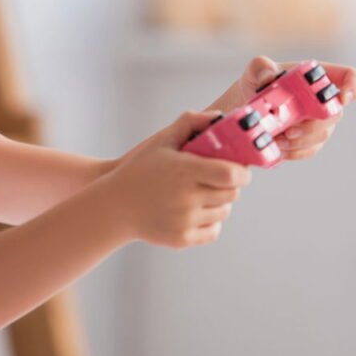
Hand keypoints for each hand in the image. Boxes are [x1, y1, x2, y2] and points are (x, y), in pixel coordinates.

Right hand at [105, 110, 251, 249]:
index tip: (239, 169)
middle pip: (232, 194)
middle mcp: (187, 198)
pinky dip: (210, 222)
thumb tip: (218, 117)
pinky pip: (213, 231)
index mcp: (185, 171)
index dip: (242, 172)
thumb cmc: (138, 170)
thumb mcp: (161, 141)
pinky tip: (196, 211)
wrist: (113, 206)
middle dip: (230, 185)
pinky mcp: (181, 238)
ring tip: (202, 194)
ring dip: (220, 203)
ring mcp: (185, 220)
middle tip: (218, 179)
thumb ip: (190, 123)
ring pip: (224, 212)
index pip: (232, 174)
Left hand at [206, 55, 355, 161]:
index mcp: (317, 77)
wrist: (245, 106)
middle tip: (289, 131)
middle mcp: (323, 100)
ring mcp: (318, 121)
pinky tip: (278, 149)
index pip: (350, 76)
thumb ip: (260, 66)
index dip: (354, 86)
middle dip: (314, 125)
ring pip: (322, 134)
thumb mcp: (254, 71)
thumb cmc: (256, 83)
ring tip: (276, 139)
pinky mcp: (307, 140)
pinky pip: (309, 150)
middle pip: (335, 113)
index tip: (343, 98)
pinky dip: (294, 152)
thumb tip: (269, 75)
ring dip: (300, 141)